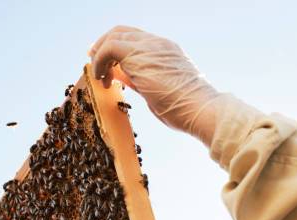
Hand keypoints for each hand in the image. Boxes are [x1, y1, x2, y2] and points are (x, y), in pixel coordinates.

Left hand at [89, 26, 220, 144]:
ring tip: (99, 76)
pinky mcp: (139, 56)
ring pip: (114, 35)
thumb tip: (123, 77)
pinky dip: (99, 61)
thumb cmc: (187, 110)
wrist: (202, 109)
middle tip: (95, 64)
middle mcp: (158, 44)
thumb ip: (141, 81)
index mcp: (167, 50)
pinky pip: (109, 48)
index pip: (136, 39)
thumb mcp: (160, 92)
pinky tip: (101, 79)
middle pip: (123, 31)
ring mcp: (150, 47)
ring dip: (100, 55)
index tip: (108, 64)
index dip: (118, 48)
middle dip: (104, 45)